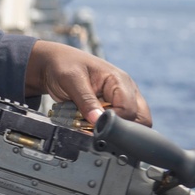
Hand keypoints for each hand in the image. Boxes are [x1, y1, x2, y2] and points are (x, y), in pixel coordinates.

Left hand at [24, 40, 151, 126]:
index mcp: (120, 80)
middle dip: (119, 129)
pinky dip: (106, 129)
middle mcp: (126, 91)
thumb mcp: (71, 80)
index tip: (93, 124)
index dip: (113, 122)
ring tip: (90, 124)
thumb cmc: (63, 66)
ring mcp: (121, 100)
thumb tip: (98, 121)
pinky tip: (90, 125)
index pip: (129, 110)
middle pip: (140, 119)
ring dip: (112, 130)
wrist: (54, 64)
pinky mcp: (113, 108)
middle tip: (95, 127)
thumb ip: (85, 100)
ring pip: (132, 124)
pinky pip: (118, 125)